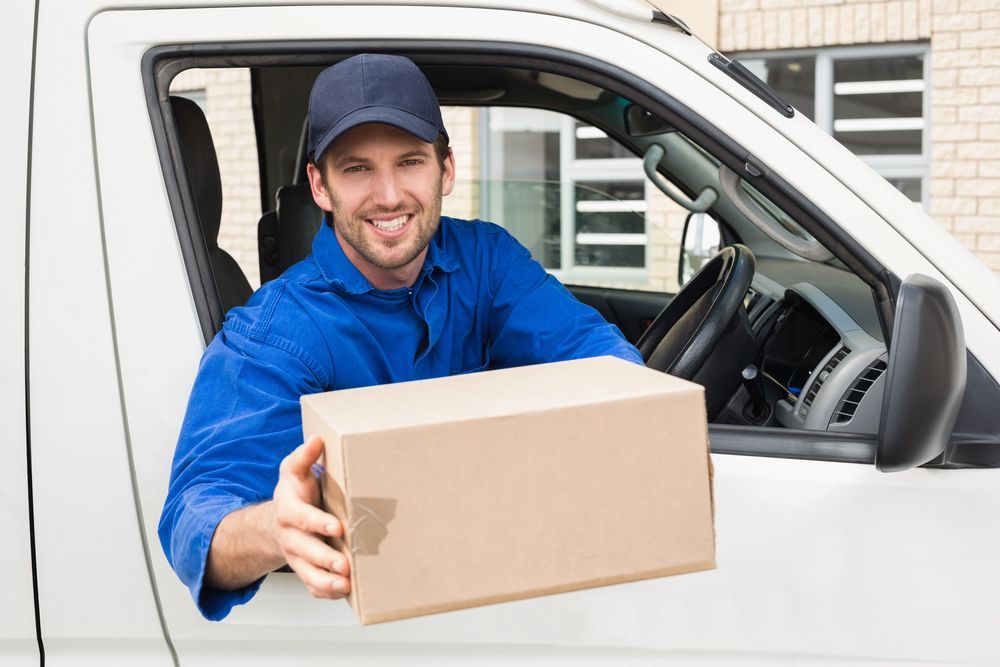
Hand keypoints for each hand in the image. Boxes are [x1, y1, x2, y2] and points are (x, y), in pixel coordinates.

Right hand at [273, 435, 351, 598]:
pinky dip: (325, 592)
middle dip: (324, 558)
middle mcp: (291, 536)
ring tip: (345, 584)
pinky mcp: (305, 569)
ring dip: (325, 582)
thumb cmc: (294, 493)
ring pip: (307, 574)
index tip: (337, 526)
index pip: (301, 517)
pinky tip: (343, 592)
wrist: (279, 519)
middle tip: (344, 564)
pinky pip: (312, 585)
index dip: (317, 522)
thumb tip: (317, 440)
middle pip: (305, 550)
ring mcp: (297, 556)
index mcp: (288, 510)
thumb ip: (303, 456)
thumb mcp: (293, 470)